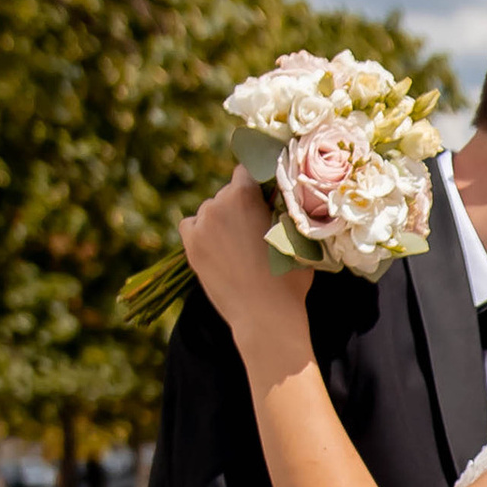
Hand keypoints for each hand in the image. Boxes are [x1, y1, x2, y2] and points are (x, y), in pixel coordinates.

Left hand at [181, 173, 303, 350]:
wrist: (265, 316)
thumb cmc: (289, 278)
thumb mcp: (297, 235)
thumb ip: (285, 209)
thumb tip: (283, 193)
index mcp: (244, 194)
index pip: (246, 170)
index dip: (258, 183)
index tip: (266, 197)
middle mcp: (217, 202)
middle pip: (228, 192)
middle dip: (241, 205)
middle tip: (255, 228)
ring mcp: (200, 224)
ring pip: (211, 209)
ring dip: (222, 220)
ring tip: (239, 246)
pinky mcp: (190, 244)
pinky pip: (191, 225)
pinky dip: (202, 232)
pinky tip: (218, 248)